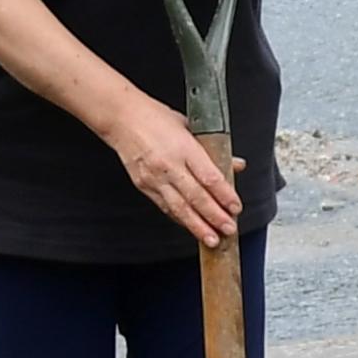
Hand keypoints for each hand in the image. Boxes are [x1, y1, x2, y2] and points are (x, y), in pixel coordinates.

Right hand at [103, 90, 242, 248]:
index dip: (224, 196)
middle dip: (214, 217)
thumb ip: (213, 150)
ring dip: (197, 226)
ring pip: (179, 208)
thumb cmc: (156, 118)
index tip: (235, 208)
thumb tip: (235, 165)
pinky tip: (191, 227)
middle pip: (196, 197)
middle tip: (229, 229)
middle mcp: (169, 166)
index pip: (209, 178)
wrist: (122, 118)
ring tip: (211, 238)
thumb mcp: (191, 127)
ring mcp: (154, 178)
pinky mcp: (143, 185)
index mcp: (184, 148)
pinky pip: (165, 206)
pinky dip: (180, 219)